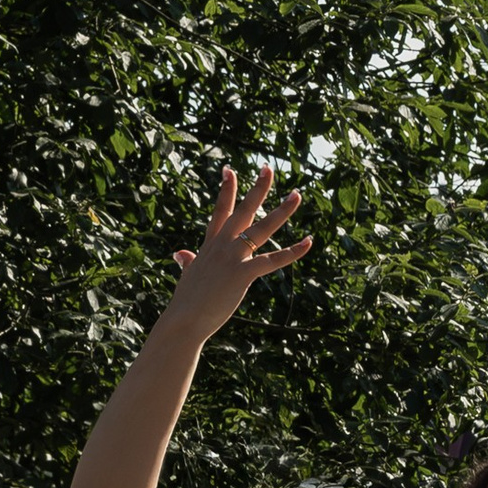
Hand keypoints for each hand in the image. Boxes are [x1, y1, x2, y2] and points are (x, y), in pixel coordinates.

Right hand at [166, 164, 309, 336]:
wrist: (184, 319)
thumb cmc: (187, 301)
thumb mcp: (189, 274)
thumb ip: (188, 261)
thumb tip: (180, 254)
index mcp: (211, 244)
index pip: (220, 211)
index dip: (227, 189)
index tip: (230, 170)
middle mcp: (223, 245)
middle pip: (244, 210)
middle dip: (257, 188)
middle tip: (268, 169)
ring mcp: (233, 257)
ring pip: (262, 228)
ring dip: (282, 211)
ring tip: (296, 195)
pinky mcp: (243, 273)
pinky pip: (272, 260)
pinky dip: (292, 252)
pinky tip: (308, 242)